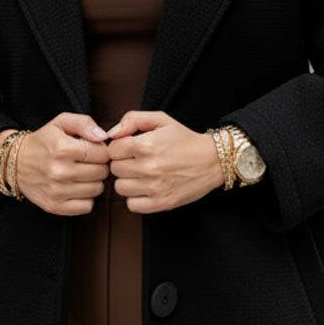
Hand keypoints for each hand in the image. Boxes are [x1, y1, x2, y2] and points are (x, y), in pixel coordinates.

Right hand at [13, 112, 110, 215]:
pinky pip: (87, 206)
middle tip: (88, 162)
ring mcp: (56, 191)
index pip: (102, 154)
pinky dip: (86, 198)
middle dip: (99, 165)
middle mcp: (59, 171)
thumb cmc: (44, 141)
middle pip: (101, 172)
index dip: (102, 151)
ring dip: (94, 182)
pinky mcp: (54, 206)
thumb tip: (104, 137)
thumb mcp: (61, 122)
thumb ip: (84, 123)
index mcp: (62, 148)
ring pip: (97, 190)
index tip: (93, 150)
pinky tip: (77, 188)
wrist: (16, 162)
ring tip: (82, 174)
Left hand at [105, 110, 222, 213]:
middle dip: (123, 163)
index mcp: (146, 145)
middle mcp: (149, 167)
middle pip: (114, 169)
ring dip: (127, 181)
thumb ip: (133, 119)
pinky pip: (132, 205)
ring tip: (141, 174)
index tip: (129, 149)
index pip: (112, 150)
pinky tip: (145, 188)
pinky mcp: (161, 203)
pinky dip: (135, 198)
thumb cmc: (184, 140)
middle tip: (136, 161)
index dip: (119, 148)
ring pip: (120, 187)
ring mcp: (155, 187)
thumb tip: (111, 134)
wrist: (212, 161)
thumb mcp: (161, 120)